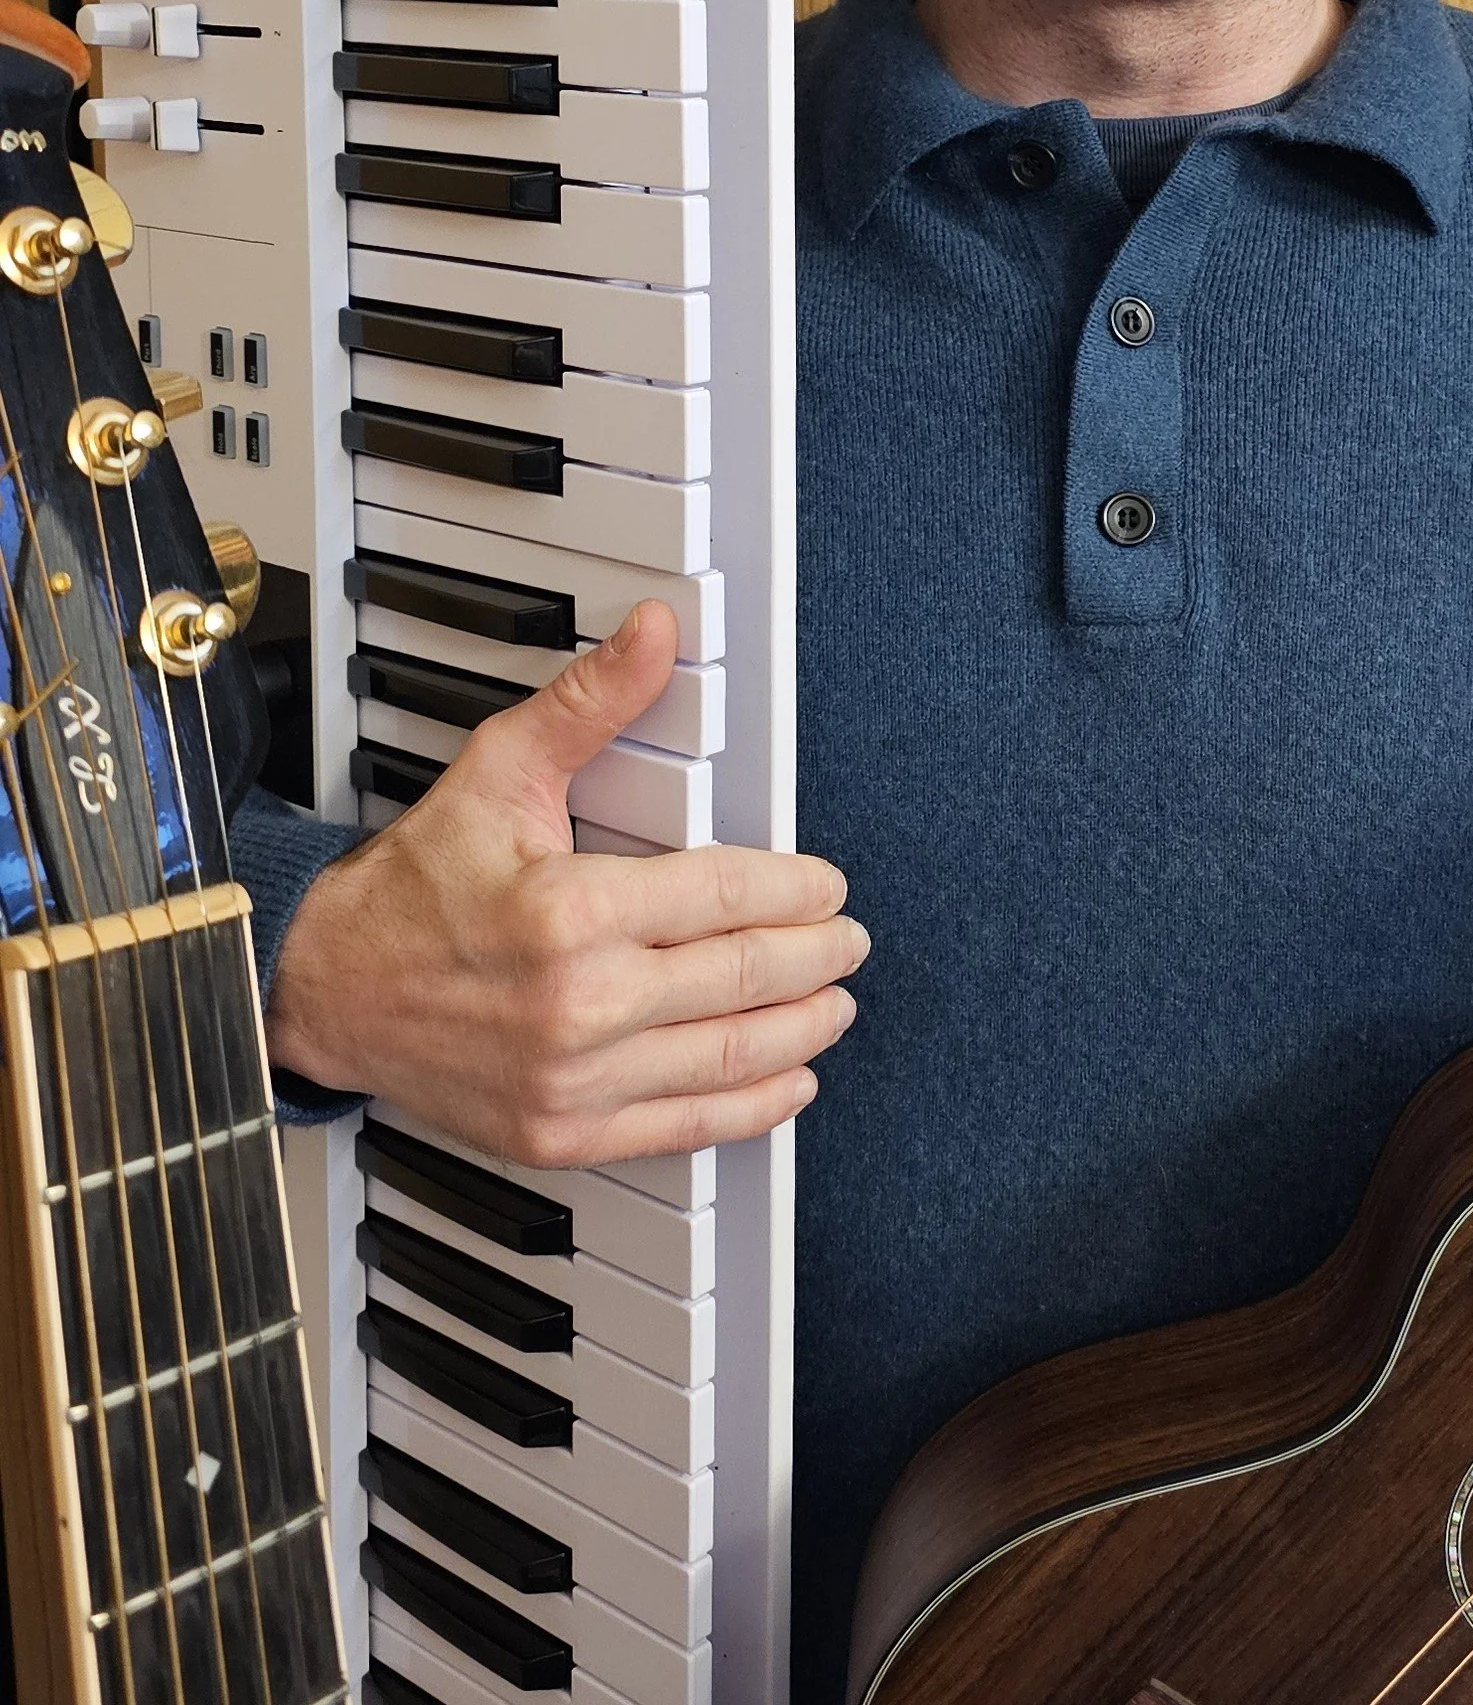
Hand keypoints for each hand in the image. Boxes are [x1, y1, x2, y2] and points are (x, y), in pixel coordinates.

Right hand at [266, 600, 866, 1162]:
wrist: (329, 990)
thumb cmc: (416, 885)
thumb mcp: (501, 770)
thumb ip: (591, 702)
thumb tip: (655, 635)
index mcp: (568, 911)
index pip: (726, 898)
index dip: (797, 890)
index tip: (826, 886)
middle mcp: (576, 1004)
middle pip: (743, 977)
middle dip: (817, 956)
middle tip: (847, 940)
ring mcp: (572, 1080)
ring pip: (728, 1056)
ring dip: (802, 1029)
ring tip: (834, 1002)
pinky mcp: (562, 1134)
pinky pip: (685, 1127)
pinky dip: (751, 1106)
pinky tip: (788, 1081)